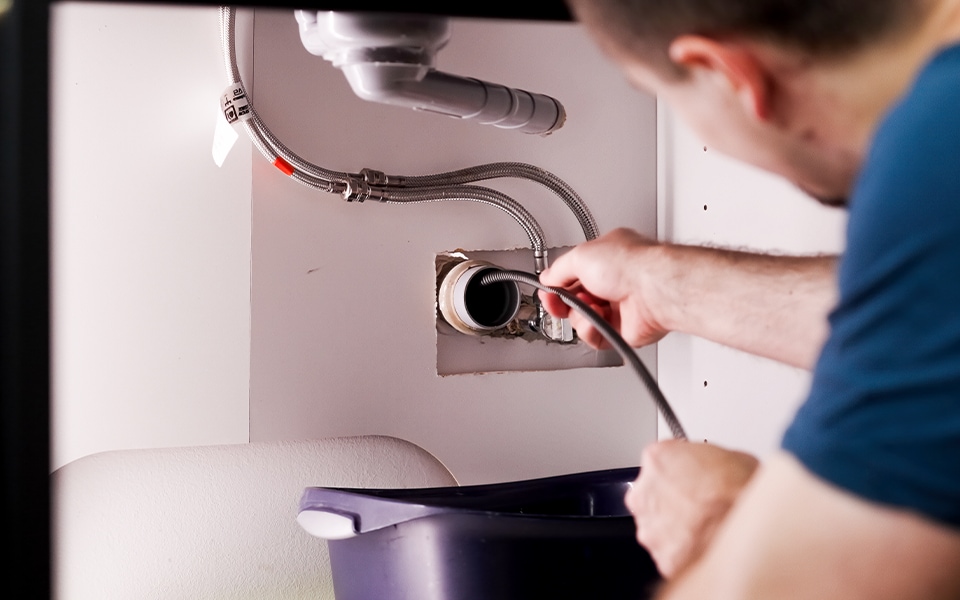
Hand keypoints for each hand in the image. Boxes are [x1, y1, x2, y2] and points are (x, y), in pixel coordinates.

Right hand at [539, 228, 668, 348]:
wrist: (656, 289)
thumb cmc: (632, 265)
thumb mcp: (581, 255)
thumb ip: (558, 269)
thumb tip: (547, 278)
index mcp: (606, 259)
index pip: (573, 274)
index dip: (557, 284)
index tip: (547, 290)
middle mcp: (613, 283)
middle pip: (576, 299)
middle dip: (563, 303)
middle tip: (557, 303)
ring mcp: (619, 308)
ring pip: (583, 320)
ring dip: (579, 315)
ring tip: (588, 306)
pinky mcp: (623, 331)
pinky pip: (595, 337)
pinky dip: (590, 331)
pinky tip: (595, 321)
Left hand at [625, 440, 758, 577]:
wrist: (749, 527)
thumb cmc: (741, 491)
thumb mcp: (732, 456)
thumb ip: (706, 460)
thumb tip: (718, 468)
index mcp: (657, 459)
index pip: (658, 462)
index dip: (678, 472)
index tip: (690, 478)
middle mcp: (645, 492)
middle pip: (651, 496)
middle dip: (671, 501)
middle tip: (699, 505)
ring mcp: (650, 527)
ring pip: (657, 527)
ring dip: (675, 528)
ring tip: (706, 527)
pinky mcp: (662, 557)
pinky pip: (669, 553)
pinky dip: (684, 552)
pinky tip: (705, 546)